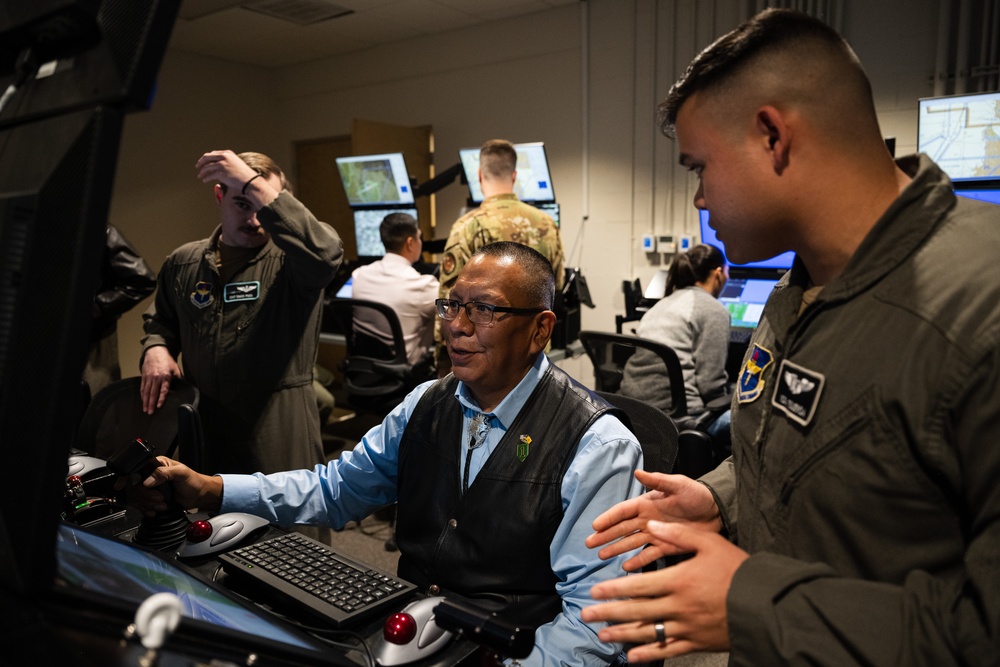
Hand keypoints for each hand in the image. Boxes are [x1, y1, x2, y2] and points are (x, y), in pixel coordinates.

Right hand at [127, 456, 222, 516]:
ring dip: (149, 504)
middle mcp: (152, 475)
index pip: (137, 468)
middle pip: (136, 486)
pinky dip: (148, 509)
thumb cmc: (193, 481)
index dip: (127, 476)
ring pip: (139, 497)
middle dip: (147, 495)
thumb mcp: (181, 473)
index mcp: (157, 464)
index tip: (121, 484)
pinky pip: (142, 505)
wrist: (199, 495)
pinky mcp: (153, 499)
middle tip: (160, 498)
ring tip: (162, 504)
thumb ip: (164, 473)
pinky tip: (156, 510)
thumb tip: (148, 480)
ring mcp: (152, 488)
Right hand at [140, 346, 180, 413]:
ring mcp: (149, 377)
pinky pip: (142, 387)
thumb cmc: (167, 361)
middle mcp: (156, 377)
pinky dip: (142, 395)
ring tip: (145, 409)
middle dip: (151, 403)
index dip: (161, 398)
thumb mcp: (176, 369)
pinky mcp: (144, 376)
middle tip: (150, 412)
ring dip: (145, 401)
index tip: (159, 406)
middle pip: (153, 393)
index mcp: (165, 376)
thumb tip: (185, 388)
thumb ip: (179, 379)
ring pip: (146, 391)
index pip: (163, 390)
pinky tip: (143, 400)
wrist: (156, 351)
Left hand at [194, 150, 278, 207]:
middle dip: (201, 162)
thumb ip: (227, 162)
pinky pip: (210, 175)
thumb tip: (217, 166)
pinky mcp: (221, 172)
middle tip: (197, 167)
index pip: (213, 153)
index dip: (206, 158)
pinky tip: (204, 180)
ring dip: (202, 172)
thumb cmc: (244, 174)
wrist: (250, 181)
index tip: (203, 162)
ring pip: (207, 167)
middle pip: (207, 157)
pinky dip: (206, 178)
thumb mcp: (236, 163)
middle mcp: (224, 157)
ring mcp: (222, 164)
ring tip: (200, 176)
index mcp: (228, 153)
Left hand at [582, 521, 748, 661]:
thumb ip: (677, 535)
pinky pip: (668, 650)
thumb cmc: (737, 569)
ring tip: (602, 634)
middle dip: (608, 613)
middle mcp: (678, 606)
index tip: (594, 592)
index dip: (613, 590)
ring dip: (622, 634)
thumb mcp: (709, 543)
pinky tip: (632, 656)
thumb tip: (651, 526)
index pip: (637, 586)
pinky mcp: (697, 642)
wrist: (766, 604)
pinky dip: (649, 653)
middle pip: (636, 611)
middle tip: (586, 614)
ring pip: (647, 632)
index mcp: (678, 580)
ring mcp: (687, 627)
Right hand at [586, 470, 721, 570]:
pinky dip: (638, 561)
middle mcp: (648, 519)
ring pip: (632, 543)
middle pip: (622, 529)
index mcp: (648, 503)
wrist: (718, 510)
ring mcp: (657, 533)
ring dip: (617, 549)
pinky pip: (650, 555)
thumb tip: (638, 473)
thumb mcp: (679, 484)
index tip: (595, 526)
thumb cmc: (698, 495)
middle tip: (590, 544)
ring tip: (602, 556)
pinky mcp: (668, 546)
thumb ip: (658, 481)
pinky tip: (626, 567)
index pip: (623, 511)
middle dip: (606, 536)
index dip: (609, 518)